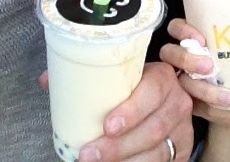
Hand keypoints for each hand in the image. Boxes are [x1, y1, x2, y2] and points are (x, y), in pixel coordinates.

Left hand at [78, 61, 192, 161]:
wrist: (164, 100)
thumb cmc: (136, 86)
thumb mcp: (123, 75)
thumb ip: (92, 79)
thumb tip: (48, 80)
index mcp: (163, 78)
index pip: (152, 92)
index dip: (132, 110)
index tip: (107, 126)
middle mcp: (177, 103)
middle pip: (153, 128)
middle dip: (118, 146)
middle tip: (88, 154)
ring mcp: (181, 129)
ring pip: (156, 152)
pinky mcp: (180, 150)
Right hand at [160, 5, 229, 127]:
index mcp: (193, 39)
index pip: (176, 27)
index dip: (183, 30)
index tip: (201, 38)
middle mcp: (181, 58)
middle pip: (169, 52)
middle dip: (187, 59)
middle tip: (209, 66)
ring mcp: (180, 81)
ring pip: (180, 82)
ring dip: (202, 89)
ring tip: (227, 97)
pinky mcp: (186, 103)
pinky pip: (189, 106)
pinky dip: (209, 108)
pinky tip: (225, 109)